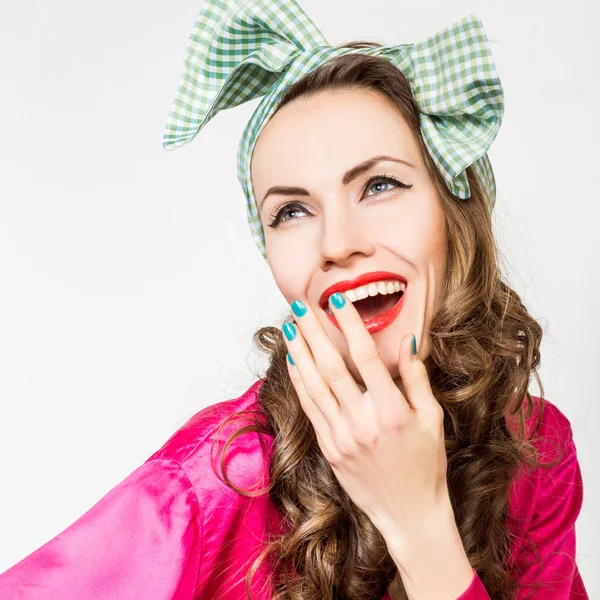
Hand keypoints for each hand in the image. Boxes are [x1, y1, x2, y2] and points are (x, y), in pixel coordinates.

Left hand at [282, 292, 449, 554]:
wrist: (409, 514)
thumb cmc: (426, 464)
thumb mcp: (432, 419)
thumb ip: (416, 379)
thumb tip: (407, 343)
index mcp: (392, 411)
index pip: (365, 357)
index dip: (349, 325)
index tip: (338, 301)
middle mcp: (362, 422)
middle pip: (331, 366)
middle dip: (313, 331)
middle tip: (300, 305)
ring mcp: (341, 437)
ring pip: (314, 385)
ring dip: (299, 352)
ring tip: (289, 326)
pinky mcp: (329, 449)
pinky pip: (310, 409)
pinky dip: (300, 383)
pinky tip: (293, 362)